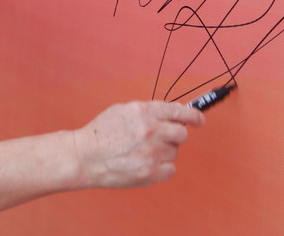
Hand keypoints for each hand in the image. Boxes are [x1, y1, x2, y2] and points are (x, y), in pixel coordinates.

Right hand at [72, 101, 204, 188]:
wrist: (84, 157)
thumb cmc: (100, 133)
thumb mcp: (122, 110)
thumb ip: (148, 111)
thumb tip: (172, 114)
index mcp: (144, 112)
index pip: (180, 112)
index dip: (194, 116)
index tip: (199, 120)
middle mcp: (151, 131)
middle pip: (182, 134)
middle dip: (174, 135)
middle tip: (161, 138)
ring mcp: (152, 153)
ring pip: (174, 153)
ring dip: (163, 152)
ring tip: (142, 152)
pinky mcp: (150, 173)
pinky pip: (170, 169)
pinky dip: (161, 168)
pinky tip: (144, 164)